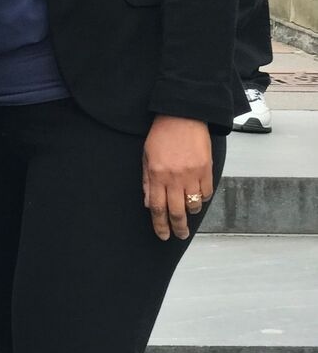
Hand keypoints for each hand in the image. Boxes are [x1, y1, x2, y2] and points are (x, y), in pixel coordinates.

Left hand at [142, 115, 213, 240]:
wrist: (182, 116)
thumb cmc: (161, 134)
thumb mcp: (146, 156)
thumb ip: (147, 181)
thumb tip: (148, 203)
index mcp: (157, 174)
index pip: (157, 208)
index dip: (160, 225)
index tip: (163, 234)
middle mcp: (174, 178)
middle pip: (177, 212)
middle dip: (178, 228)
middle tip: (179, 235)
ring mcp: (192, 175)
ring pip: (193, 205)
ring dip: (190, 212)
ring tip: (187, 213)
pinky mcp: (206, 170)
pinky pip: (206, 193)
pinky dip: (202, 198)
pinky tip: (197, 197)